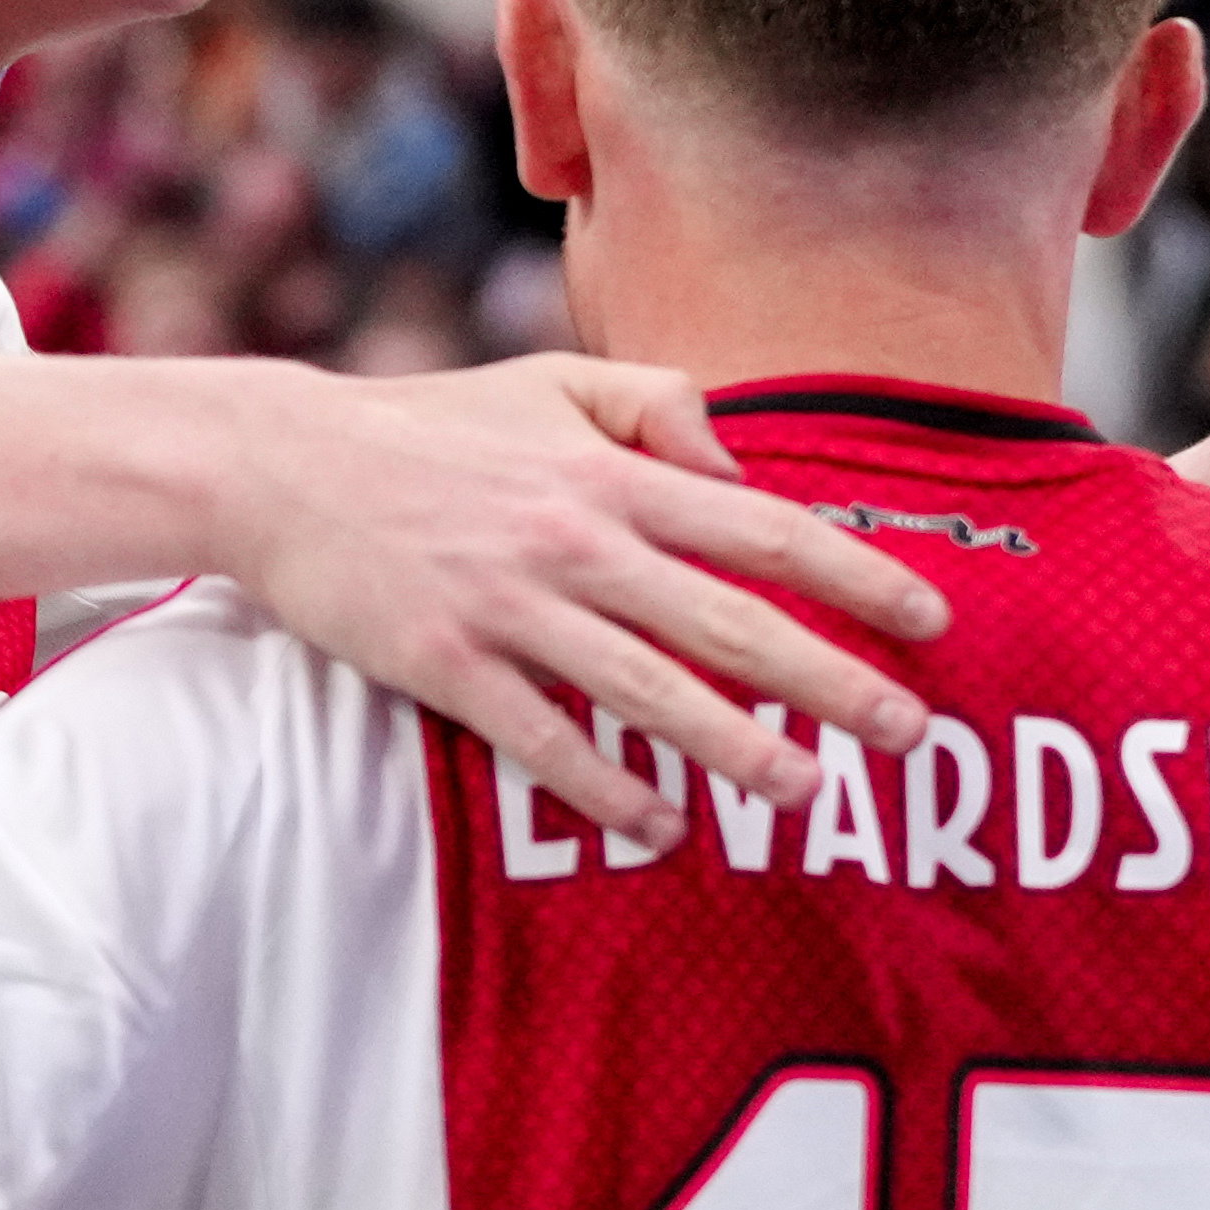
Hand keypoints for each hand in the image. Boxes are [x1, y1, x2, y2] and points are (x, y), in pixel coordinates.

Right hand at [229, 359, 947, 848]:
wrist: (279, 465)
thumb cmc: (427, 427)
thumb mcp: (550, 381)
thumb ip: (660, 404)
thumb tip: (743, 466)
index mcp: (611, 471)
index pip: (762, 526)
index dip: (854, 573)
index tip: (929, 616)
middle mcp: (576, 540)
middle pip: (729, 620)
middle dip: (828, 680)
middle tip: (908, 732)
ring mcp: (512, 607)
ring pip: (647, 691)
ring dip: (734, 748)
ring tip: (809, 794)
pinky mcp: (448, 666)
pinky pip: (543, 740)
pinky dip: (604, 788)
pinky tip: (661, 829)